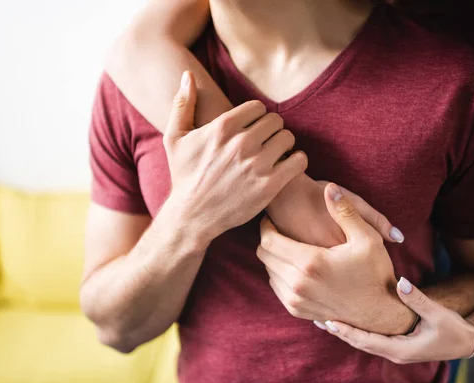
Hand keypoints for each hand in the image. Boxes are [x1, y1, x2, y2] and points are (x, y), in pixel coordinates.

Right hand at [164, 72, 307, 242]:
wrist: (192, 215)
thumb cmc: (184, 176)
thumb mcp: (174, 138)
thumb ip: (182, 103)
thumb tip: (187, 75)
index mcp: (222, 127)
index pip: (258, 107)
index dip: (257, 117)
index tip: (252, 129)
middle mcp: (241, 143)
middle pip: (275, 121)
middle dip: (271, 130)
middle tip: (265, 143)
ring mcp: (257, 165)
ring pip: (288, 138)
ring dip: (284, 145)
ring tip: (274, 154)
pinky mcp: (270, 185)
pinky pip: (299, 161)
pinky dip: (296, 161)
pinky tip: (286, 166)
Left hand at [257, 183, 415, 334]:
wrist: (379, 312)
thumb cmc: (375, 272)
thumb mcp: (367, 238)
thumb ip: (345, 211)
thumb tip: (330, 188)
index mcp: (311, 263)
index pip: (268, 240)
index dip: (266, 226)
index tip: (272, 219)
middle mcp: (298, 284)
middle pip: (264, 255)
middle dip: (268, 239)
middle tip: (278, 229)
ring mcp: (296, 300)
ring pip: (268, 271)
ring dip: (274, 257)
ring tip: (288, 246)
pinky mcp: (297, 310)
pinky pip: (276, 287)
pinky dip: (279, 274)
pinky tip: (294, 265)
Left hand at [326, 277, 473, 363]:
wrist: (468, 340)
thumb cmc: (454, 328)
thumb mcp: (438, 314)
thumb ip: (418, 299)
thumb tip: (401, 283)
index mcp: (400, 349)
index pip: (365, 341)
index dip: (346, 331)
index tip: (327, 321)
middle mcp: (393, 351)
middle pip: (359, 342)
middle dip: (338, 331)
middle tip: (316, 318)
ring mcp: (394, 348)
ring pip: (363, 340)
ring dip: (344, 330)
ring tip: (323, 317)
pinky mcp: (396, 343)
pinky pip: (370, 337)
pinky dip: (355, 329)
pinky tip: (345, 317)